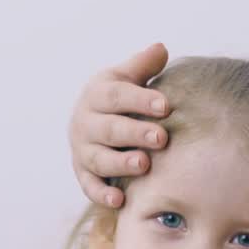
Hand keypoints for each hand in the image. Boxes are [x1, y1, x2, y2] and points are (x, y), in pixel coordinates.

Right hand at [68, 42, 170, 207]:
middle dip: (135, 132)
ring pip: (99, 158)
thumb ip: (143, 67)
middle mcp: (85, 122)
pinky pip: (89, 186)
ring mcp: (83, 150)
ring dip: (120, 162)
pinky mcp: (83, 174)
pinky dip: (102, 194)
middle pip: (109, 128)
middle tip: (162, 137)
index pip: (118, 95)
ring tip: (144, 164)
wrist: (94, 123)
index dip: (140, 99)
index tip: (165, 105)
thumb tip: (160, 48)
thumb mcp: (128, 79)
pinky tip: (119, 201)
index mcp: (97, 95)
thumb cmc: (121, 100)